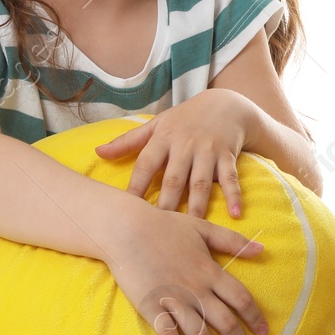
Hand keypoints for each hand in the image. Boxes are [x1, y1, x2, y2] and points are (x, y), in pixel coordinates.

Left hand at [95, 90, 255, 217]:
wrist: (225, 104)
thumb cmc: (184, 119)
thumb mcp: (156, 125)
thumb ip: (128, 141)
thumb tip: (98, 153)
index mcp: (163, 138)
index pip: (145, 165)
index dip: (135, 187)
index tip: (125, 210)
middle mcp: (185, 145)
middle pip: (173, 179)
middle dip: (165, 204)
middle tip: (157, 231)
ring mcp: (208, 151)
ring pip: (200, 183)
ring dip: (197, 206)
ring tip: (192, 228)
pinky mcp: (228, 156)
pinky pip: (231, 179)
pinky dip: (234, 196)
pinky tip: (235, 215)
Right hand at [107, 199, 268, 334]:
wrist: (126, 230)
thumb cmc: (165, 226)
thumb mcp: (203, 228)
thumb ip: (233, 241)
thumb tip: (262, 250)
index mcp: (209, 271)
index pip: (241, 299)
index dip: (254, 317)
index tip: (263, 332)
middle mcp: (195, 289)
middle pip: (224, 321)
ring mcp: (173, 300)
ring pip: (199, 333)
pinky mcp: (151, 308)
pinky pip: (168, 334)